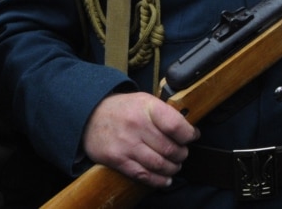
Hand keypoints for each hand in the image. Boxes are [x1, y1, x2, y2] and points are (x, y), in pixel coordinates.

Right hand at [83, 92, 198, 187]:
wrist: (89, 115)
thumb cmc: (122, 109)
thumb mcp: (144, 101)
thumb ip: (165, 113)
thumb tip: (189, 130)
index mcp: (146, 107)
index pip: (176, 125)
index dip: (189, 134)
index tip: (192, 136)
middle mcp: (136, 125)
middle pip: (170, 149)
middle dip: (181, 154)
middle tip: (181, 153)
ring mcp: (126, 144)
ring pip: (159, 164)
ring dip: (172, 168)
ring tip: (174, 165)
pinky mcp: (117, 159)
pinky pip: (143, 175)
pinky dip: (158, 180)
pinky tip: (164, 178)